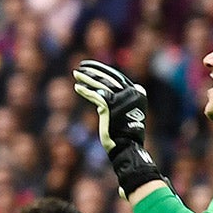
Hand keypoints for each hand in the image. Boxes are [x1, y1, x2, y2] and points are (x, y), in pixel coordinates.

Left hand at [72, 60, 165, 196]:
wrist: (127, 147)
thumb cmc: (124, 133)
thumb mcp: (123, 113)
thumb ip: (117, 103)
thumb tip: (103, 97)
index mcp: (136, 94)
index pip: (117, 78)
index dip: (104, 71)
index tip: (93, 67)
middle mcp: (131, 94)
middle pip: (108, 78)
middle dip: (94, 70)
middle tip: (82, 65)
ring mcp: (121, 99)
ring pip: (100, 84)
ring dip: (86, 78)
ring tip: (76, 73)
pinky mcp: (110, 106)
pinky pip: (95, 96)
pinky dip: (85, 92)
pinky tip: (76, 87)